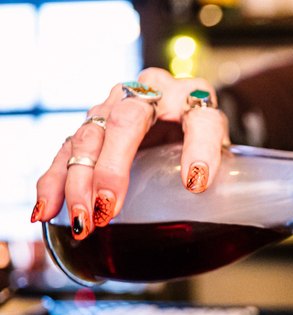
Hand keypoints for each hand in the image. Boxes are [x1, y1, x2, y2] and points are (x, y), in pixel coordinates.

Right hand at [30, 68, 229, 239]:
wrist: (183, 114)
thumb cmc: (202, 136)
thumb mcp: (221, 148)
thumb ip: (220, 165)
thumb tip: (206, 195)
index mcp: (194, 96)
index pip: (202, 119)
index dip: (199, 150)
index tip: (196, 184)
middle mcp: (151, 91)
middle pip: (128, 121)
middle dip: (114, 167)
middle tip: (109, 207)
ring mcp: (115, 104)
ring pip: (90, 135)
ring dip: (79, 180)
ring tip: (83, 218)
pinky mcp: (92, 124)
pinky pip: (67, 150)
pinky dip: (54, 181)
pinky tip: (46, 209)